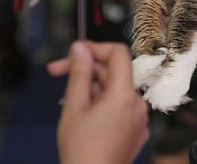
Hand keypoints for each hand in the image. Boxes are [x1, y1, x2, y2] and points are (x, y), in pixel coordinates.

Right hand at [47, 41, 148, 163]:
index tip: (75, 53)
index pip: (118, 54)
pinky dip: (104, 105)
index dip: (96, 48)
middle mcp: (138, 103)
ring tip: (71, 103)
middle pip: (114, 73)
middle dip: (87, 71)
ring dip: (93, 89)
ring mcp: (140, 118)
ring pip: (116, 91)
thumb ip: (79, 73)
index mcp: (124, 94)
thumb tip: (80, 47)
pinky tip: (85, 117)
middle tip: (56, 73)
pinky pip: (122, 108)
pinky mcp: (137, 131)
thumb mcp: (74, 106)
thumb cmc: (80, 149)